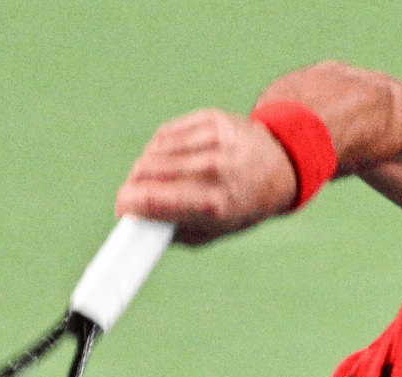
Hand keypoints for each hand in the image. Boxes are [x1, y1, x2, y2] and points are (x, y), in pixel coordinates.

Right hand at [114, 109, 298, 244]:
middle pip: (147, 172)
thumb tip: (134, 222)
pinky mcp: (210, 120)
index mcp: (216, 204)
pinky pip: (166, 135)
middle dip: (133, 186)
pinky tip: (167, 158)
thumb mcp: (212, 231)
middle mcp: (215, 170)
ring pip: (153, 151)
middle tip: (133, 196)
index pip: (152, 200)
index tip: (121, 209)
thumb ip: (172, 231)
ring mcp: (214, 141)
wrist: (279, 167)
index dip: (127, 204)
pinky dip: (159, 148)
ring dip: (144, 167)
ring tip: (152, 178)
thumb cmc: (240, 205)